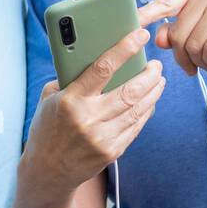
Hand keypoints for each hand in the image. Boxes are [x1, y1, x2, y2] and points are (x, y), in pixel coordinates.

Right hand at [23, 27, 165, 195]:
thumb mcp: (49, 99)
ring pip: (138, 108)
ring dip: (153, 91)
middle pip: (130, 90)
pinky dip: (146, 111)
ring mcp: (102, 137)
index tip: (140, 36)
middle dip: (149, 74)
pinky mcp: (112, 151)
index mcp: (71, 100)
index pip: (103, 67)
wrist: (47, 171)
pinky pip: (136, 126)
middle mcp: (89, 118)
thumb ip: (70, 79)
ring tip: (159, 80)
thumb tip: (94, 57)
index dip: (125, 48)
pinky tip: (150, 100)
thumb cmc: (47, 128)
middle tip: (157, 65)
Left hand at [137, 0, 206, 74]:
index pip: (163, 4)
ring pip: (192, 45)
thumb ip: (177, 31)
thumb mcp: (200, 29)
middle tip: (191, 67)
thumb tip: (159, 38)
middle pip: (177, 34)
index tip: (128, 24)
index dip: (144, 15)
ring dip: (197, 62)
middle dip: (181, 57)